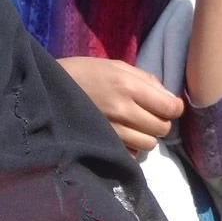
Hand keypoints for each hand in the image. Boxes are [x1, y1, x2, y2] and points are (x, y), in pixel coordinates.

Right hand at [58, 57, 183, 153]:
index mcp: (128, 86)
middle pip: (162, 128)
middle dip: (161, 122)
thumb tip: (170, 98)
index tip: (169, 106)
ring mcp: (111, 131)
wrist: (46, 89)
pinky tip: (123, 136)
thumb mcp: (117, 66)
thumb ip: (147, 81)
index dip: (174, 108)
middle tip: (149, 115)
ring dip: (147, 136)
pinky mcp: (102, 145)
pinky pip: (131, 154)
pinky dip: (132, 147)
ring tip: (135, 126)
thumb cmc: (85, 73)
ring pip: (149, 144)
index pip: (170, 108)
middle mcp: (122, 110)